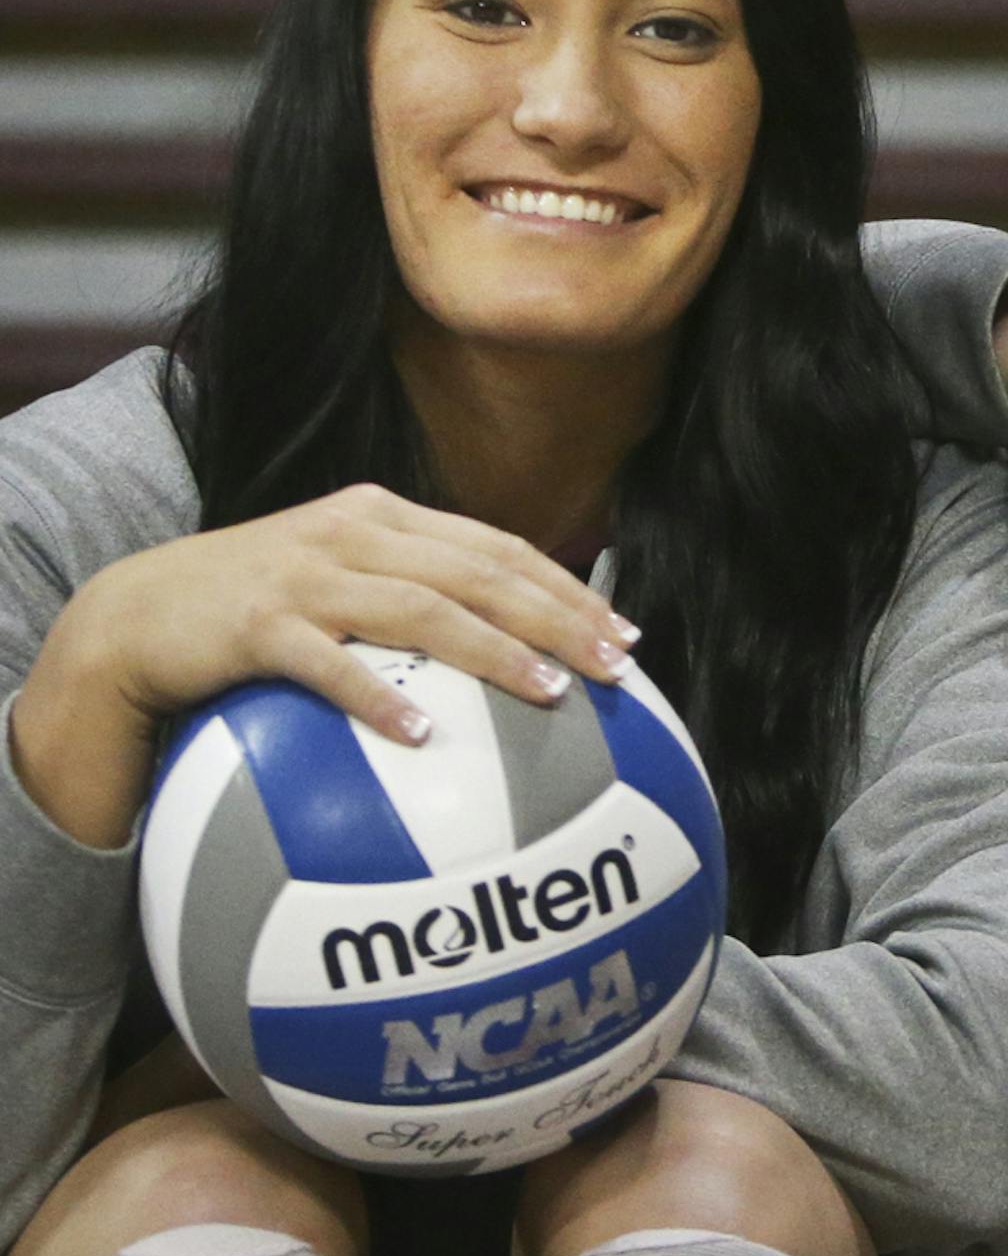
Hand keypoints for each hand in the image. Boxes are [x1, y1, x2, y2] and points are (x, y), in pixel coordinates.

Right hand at [14, 483, 637, 845]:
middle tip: (617, 666)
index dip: (568, 588)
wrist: (133, 617)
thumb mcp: (340, 587)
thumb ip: (415, 601)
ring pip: (420, 608)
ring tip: (549, 692)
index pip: (499, 547)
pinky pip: (327, 664)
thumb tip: (510, 658)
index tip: (626, 636)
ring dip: (492, 651)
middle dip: (558, 617)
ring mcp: (305, 573)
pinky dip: (376, 696)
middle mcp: (353, 532)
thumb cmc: (253, 615)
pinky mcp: (256, 622)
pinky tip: (420, 737)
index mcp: (386, 518)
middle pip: (479, 572)